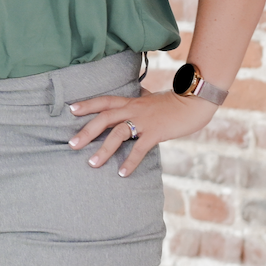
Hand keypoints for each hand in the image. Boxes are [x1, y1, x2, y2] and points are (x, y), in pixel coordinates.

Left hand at [68, 90, 214, 177]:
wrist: (194, 102)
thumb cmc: (173, 101)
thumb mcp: (151, 98)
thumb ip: (141, 97)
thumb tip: (138, 93)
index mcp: (130, 102)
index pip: (104, 101)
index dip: (87, 104)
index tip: (71, 110)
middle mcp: (133, 110)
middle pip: (104, 118)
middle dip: (86, 131)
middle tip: (72, 145)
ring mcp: (144, 121)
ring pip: (118, 134)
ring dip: (104, 150)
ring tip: (92, 164)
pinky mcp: (156, 133)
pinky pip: (140, 148)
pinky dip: (130, 161)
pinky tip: (122, 173)